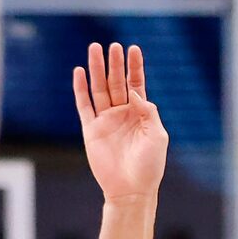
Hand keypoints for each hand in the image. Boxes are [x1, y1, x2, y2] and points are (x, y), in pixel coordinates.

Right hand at [73, 43, 168, 203]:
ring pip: (99, 89)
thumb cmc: (149, 167)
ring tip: (95, 49)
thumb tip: (134, 91)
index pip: (136, 84)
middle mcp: (122, 115)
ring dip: (97, 69)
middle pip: (116, 82)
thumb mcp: (157, 136)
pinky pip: (84, 106)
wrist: (131, 192)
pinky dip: (80, 89)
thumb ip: (147, 111)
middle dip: (115, 64)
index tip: (133, 49)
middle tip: (113, 46)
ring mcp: (106, 121)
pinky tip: (79, 72)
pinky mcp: (91, 131)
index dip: (134, 67)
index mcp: (139, 115)